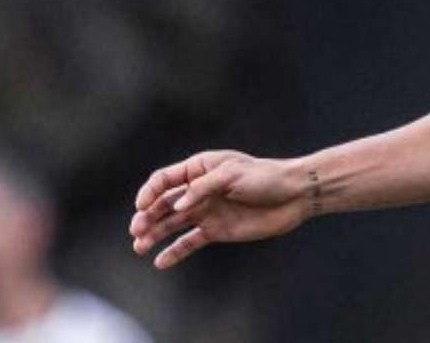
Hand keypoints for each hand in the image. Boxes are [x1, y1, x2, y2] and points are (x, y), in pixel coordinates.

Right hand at [130, 150, 312, 268]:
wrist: (292, 195)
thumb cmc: (264, 176)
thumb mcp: (232, 174)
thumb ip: (202, 189)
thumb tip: (178, 207)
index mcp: (200, 168)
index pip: (165, 179)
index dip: (149, 191)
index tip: (142, 206)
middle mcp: (198, 190)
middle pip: (164, 203)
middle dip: (147, 215)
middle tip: (136, 230)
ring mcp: (206, 211)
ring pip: (172, 223)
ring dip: (154, 233)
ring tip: (139, 246)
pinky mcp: (216, 230)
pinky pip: (190, 241)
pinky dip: (175, 251)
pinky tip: (160, 261)